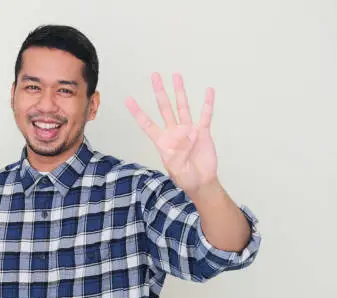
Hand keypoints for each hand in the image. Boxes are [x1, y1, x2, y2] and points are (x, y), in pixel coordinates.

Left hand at [126, 72, 218, 194]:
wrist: (201, 182)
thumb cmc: (185, 178)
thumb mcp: (177, 169)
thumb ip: (180, 153)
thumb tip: (188, 135)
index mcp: (162, 141)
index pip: (147, 123)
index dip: (138, 112)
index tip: (128, 99)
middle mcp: (174, 132)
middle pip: (165, 107)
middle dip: (159, 91)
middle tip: (155, 75)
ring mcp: (188, 130)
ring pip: (182, 106)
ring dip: (180, 91)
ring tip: (176, 76)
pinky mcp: (202, 132)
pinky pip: (205, 115)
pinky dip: (207, 103)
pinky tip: (208, 91)